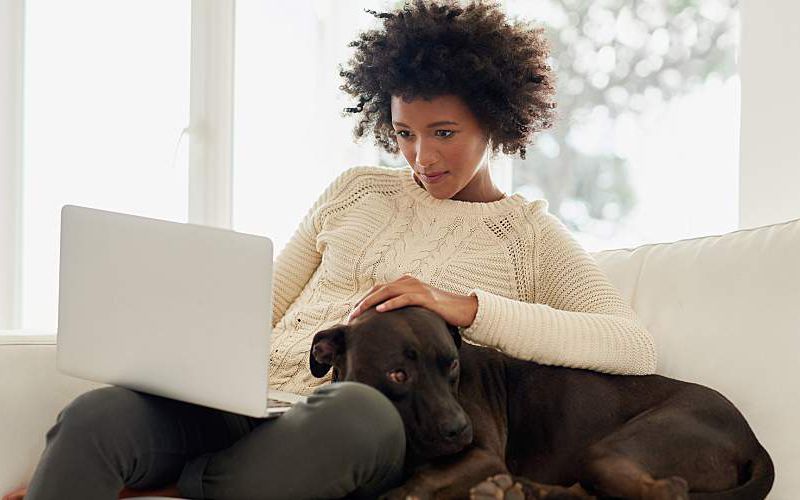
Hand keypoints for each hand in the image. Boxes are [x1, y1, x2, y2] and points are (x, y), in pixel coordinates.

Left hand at [347, 275, 477, 327]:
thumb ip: (404, 309)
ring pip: (388, 291)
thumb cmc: (441, 311)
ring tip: (359, 313)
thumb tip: (388, 323)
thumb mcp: (418, 308)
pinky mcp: (426, 297)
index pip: (379, 289)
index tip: (353, 313)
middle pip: (380, 289)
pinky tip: (380, 310)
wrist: (464, 309)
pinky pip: (404, 298)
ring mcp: (418, 288)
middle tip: (351, 316)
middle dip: (363, 302)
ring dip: (371, 302)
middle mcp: (409, 282)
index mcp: (406, 283)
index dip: (365, 299)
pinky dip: (391, 303)